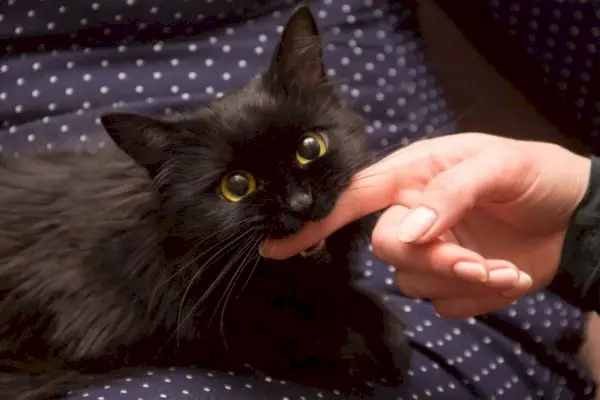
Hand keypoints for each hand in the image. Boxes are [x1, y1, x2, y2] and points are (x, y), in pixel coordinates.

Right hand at [259, 133, 590, 317]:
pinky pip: (446, 304)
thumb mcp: (499, 167)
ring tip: (505, 267)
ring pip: (412, 281)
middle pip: (387, 248)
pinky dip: (481, 298)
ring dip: (462, 279)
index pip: (352, 197)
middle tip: (477, 260)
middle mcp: (413, 214)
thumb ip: (450, 192)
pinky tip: (509, 275)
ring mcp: (431, 251)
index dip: (315, 221)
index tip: (277, 245)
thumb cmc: (535, 176)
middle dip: (434, 260)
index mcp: (413, 176)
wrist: (575, 216)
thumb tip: (411, 229)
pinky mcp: (452, 284)